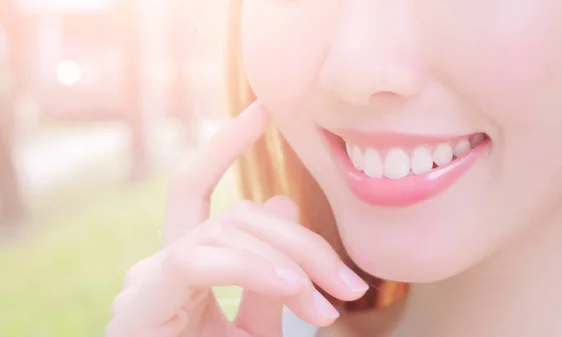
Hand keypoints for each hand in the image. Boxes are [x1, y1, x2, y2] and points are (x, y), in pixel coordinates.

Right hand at [106, 102, 368, 336]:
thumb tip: (283, 204)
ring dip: (289, 262)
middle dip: (302, 242)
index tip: (261, 109)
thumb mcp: (253, 331)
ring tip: (330, 304)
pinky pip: (201, 261)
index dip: (222, 143)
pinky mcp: (142, 304)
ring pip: (226, 231)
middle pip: (236, 216)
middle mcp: (158, 263)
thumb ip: (268, 275)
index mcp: (183, 264)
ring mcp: (147, 282)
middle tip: (350, 285)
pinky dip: (254, 269)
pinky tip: (295, 289)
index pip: (194, 186)